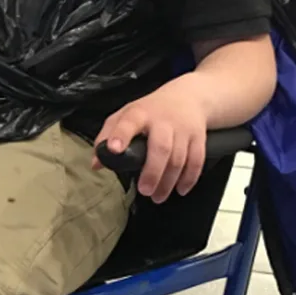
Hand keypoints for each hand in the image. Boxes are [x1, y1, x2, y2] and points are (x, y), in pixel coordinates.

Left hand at [93, 78, 207, 203]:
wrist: (187, 97)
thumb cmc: (150, 110)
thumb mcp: (125, 115)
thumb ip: (107, 136)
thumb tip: (96, 163)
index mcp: (139, 113)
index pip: (128, 122)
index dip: (121, 135)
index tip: (114, 149)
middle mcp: (162, 120)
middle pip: (160, 147)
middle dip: (153, 171)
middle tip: (144, 191)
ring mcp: (183, 129)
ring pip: (179, 158)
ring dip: (168, 182)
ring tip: (157, 197)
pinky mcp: (199, 138)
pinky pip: (196, 161)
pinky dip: (189, 178)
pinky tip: (180, 190)